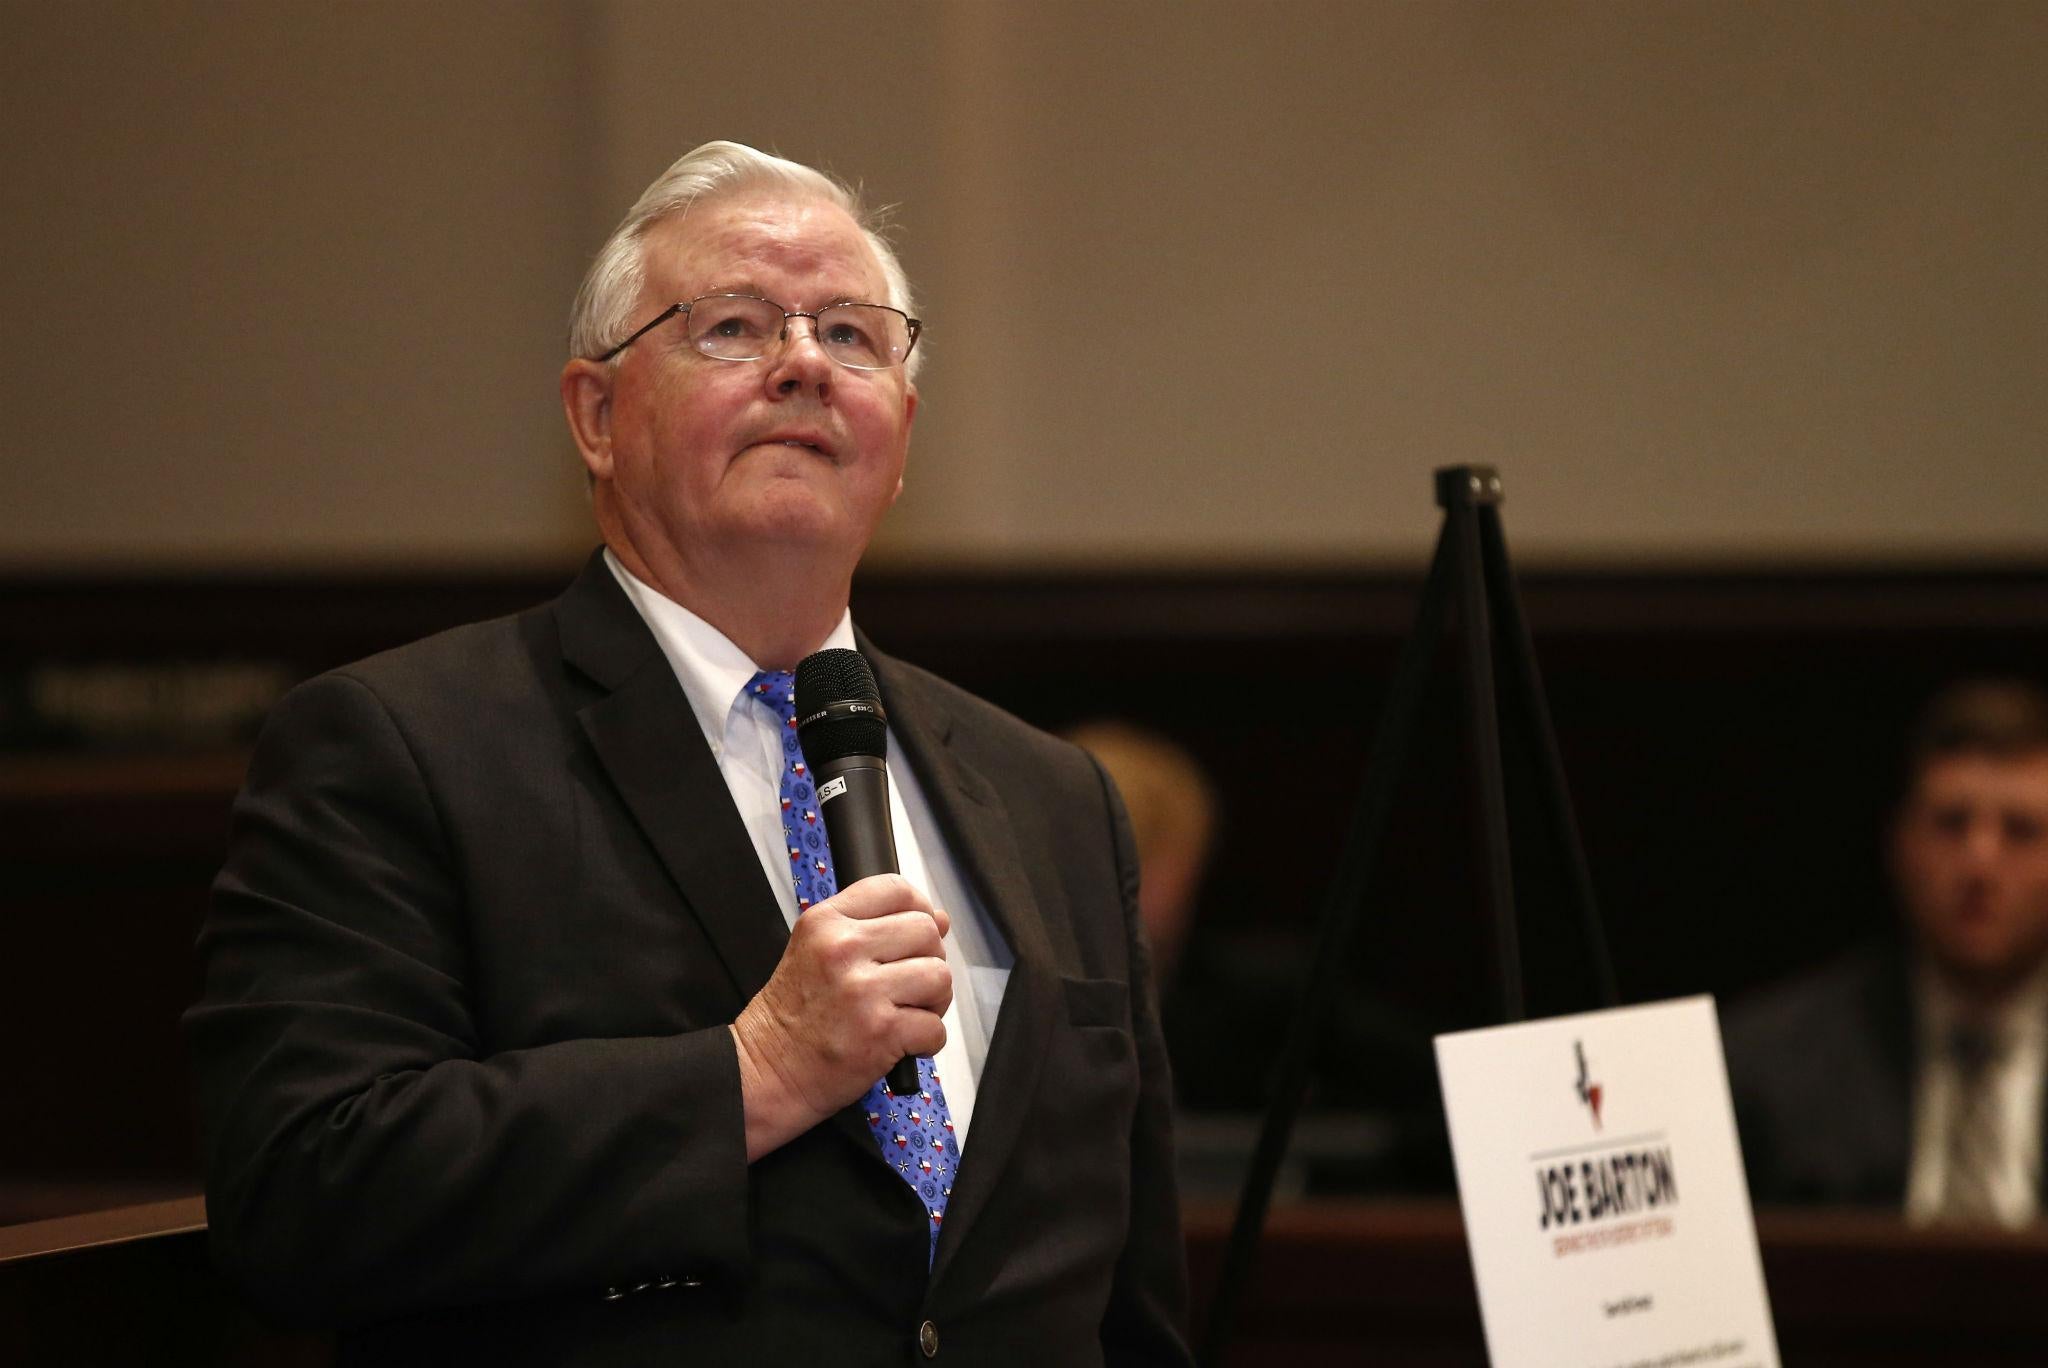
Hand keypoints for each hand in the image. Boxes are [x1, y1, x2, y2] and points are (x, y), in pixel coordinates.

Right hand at [730, 874, 950, 1159]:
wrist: (766, 1071)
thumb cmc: (792, 1016)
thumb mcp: (817, 952)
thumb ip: (873, 929)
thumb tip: (938, 918)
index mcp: (826, 922)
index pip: (895, 889)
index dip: (918, 909)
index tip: (916, 933)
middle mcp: (844, 949)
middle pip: (925, 931)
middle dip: (929, 959)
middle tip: (909, 985)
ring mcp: (863, 990)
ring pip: (939, 976)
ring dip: (933, 1001)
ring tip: (908, 1013)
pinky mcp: (881, 1031)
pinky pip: (935, 1026)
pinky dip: (927, 1041)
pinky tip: (903, 1043)